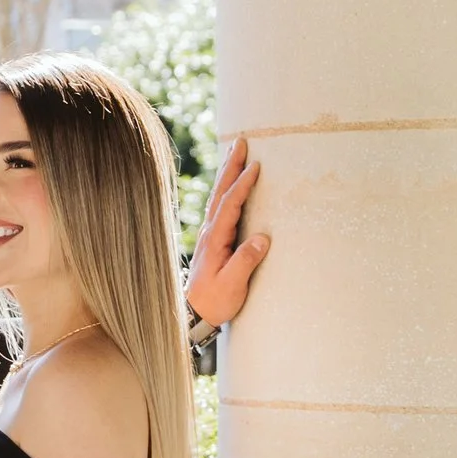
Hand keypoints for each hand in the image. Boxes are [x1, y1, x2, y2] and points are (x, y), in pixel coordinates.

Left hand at [184, 135, 269, 331]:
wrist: (193, 314)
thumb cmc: (214, 302)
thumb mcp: (232, 285)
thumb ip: (245, 261)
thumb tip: (263, 238)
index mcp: (215, 239)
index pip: (230, 205)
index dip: (243, 185)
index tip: (256, 167)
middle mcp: (210, 232)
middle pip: (221, 192)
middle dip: (231, 166)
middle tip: (241, 142)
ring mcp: (210, 235)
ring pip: (219, 197)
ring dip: (227, 173)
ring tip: (236, 153)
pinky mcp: (214, 240)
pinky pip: (221, 207)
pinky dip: (226, 189)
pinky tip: (230, 184)